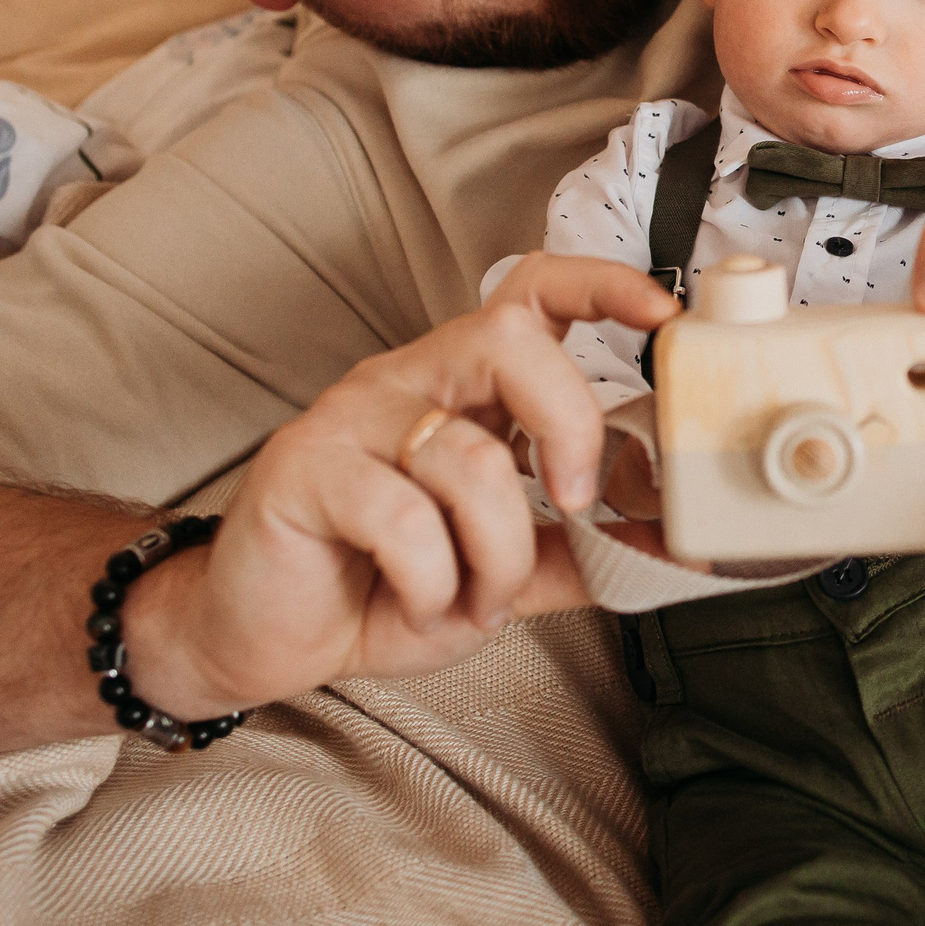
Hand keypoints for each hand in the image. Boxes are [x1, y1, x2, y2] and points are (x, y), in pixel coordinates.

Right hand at [121, 254, 676, 717]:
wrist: (260, 637)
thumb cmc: (376, 586)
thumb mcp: (500, 575)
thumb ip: (577, 553)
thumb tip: (664, 547)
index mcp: (464, 388)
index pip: (534, 295)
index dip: (602, 289)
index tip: (663, 314)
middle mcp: (410, 382)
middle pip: (508, 339)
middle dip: (566, 422)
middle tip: (573, 498)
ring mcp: (352, 419)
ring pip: (468, 455)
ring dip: (494, 553)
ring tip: (470, 594)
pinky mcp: (304, 469)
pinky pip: (403, 516)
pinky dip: (432, 579)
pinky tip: (417, 597)